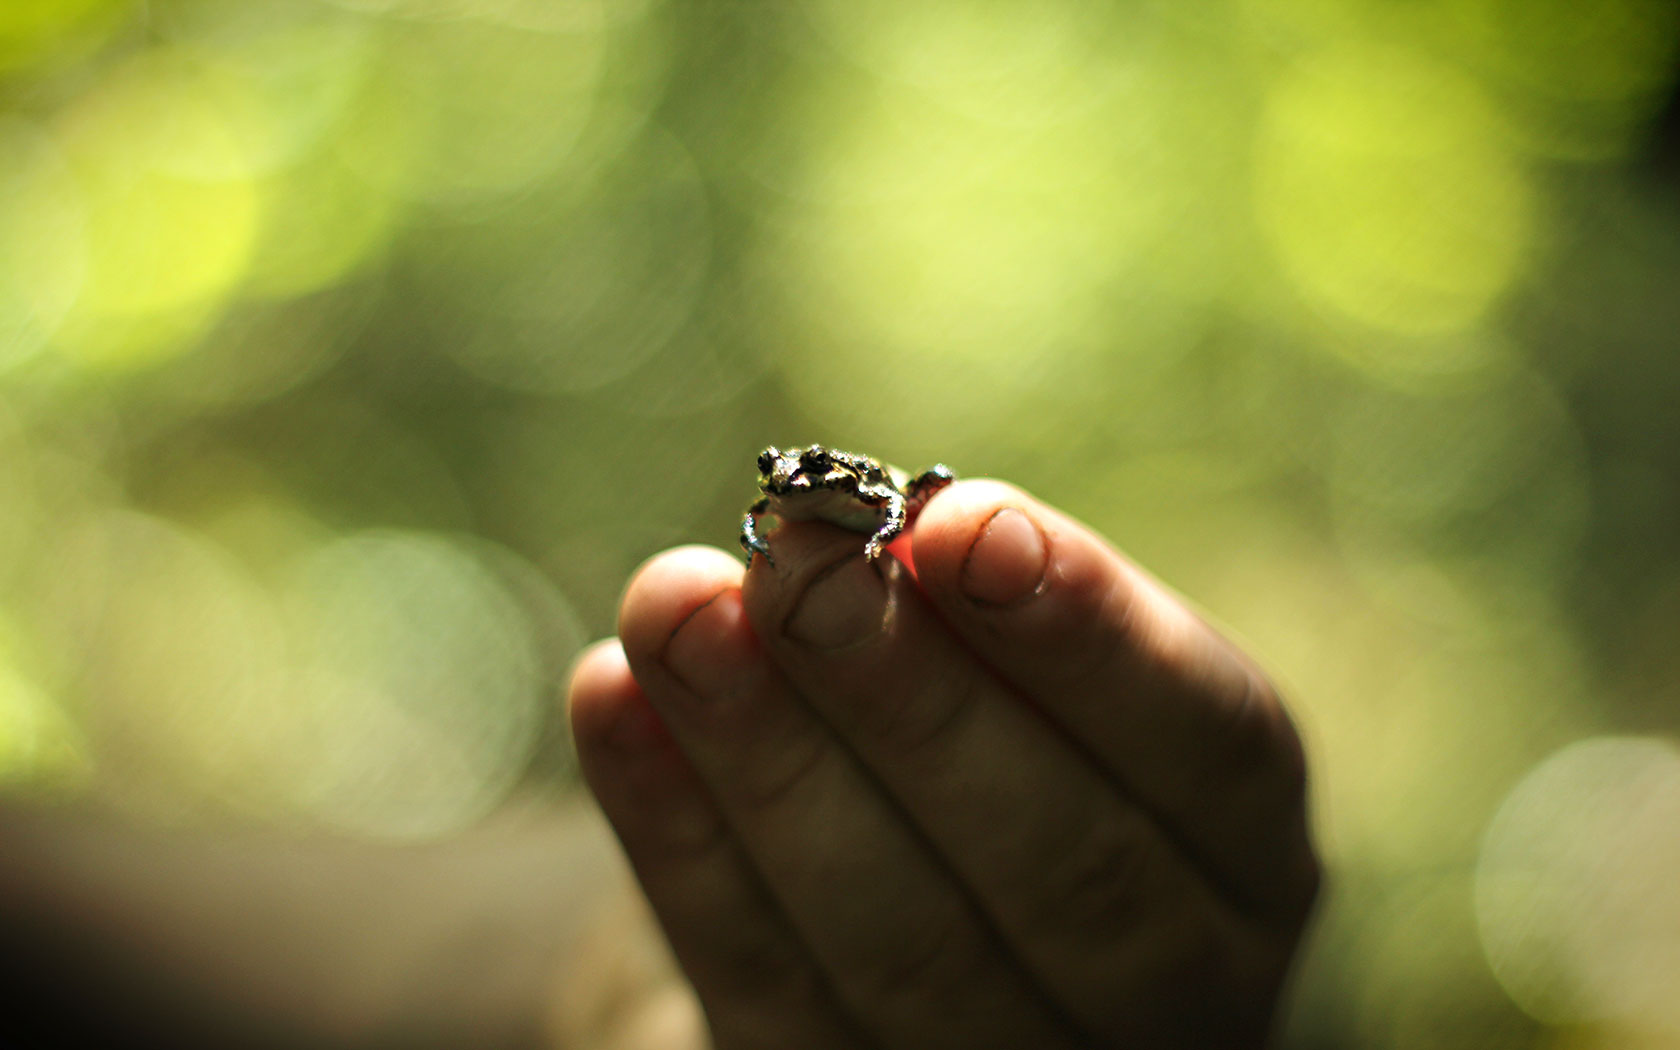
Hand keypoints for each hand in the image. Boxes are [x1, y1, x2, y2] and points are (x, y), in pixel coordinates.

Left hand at [567, 479, 1318, 1048]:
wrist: (908, 931)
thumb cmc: (992, 757)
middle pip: (1063, 868)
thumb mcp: (1034, 687)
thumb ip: (982, 621)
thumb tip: (868, 536)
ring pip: (900, 942)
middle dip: (914, 701)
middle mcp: (1172, 995)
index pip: (1212, 751)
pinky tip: (612, 700)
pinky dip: (679, 841)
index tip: (963, 519)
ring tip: (673, 607)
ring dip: (771, 761)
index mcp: (1243, 861)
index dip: (1090, 637)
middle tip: (799, 565)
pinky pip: (766, 993)